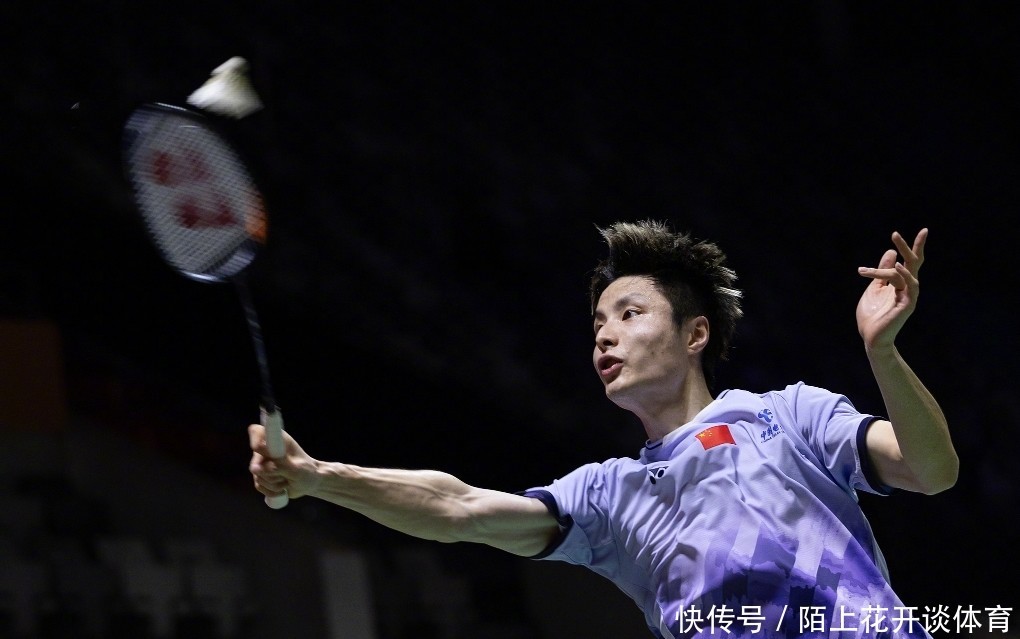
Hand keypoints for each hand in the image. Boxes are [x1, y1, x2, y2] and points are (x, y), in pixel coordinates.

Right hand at [248, 424, 320, 499]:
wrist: (310, 483)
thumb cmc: (306, 470)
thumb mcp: (295, 468)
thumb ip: (277, 466)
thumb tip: (256, 468)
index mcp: (276, 440)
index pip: (257, 431)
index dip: (254, 439)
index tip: (259, 448)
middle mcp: (266, 450)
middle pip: (254, 463)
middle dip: (270, 473)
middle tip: (286, 474)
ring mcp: (262, 464)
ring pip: (257, 477)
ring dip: (274, 483)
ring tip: (287, 480)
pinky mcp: (261, 476)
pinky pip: (259, 486)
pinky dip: (271, 490)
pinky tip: (281, 488)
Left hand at [856, 228, 926, 349]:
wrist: (871, 337)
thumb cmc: (872, 315)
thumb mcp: (874, 288)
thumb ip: (882, 272)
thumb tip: (892, 253)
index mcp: (900, 284)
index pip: (909, 262)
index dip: (909, 247)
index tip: (901, 233)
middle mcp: (908, 288)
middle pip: (914, 264)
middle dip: (911, 247)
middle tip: (897, 233)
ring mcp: (909, 297)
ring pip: (906, 274)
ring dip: (890, 266)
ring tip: (886, 253)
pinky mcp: (907, 306)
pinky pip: (909, 288)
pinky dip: (904, 277)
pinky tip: (898, 268)